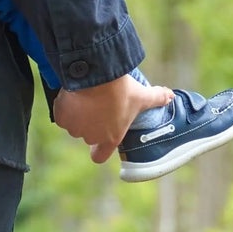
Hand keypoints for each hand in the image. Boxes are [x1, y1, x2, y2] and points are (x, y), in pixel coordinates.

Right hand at [52, 74, 173, 163]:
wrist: (97, 75)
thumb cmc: (121, 90)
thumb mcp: (141, 96)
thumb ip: (157, 98)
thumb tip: (172, 96)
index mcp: (111, 137)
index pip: (99, 156)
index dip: (98, 149)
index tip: (98, 138)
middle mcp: (92, 137)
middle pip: (86, 134)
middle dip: (88, 122)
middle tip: (93, 105)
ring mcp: (75, 128)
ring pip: (72, 123)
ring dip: (75, 114)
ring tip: (82, 97)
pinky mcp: (62, 117)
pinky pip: (60, 113)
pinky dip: (62, 106)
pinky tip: (70, 96)